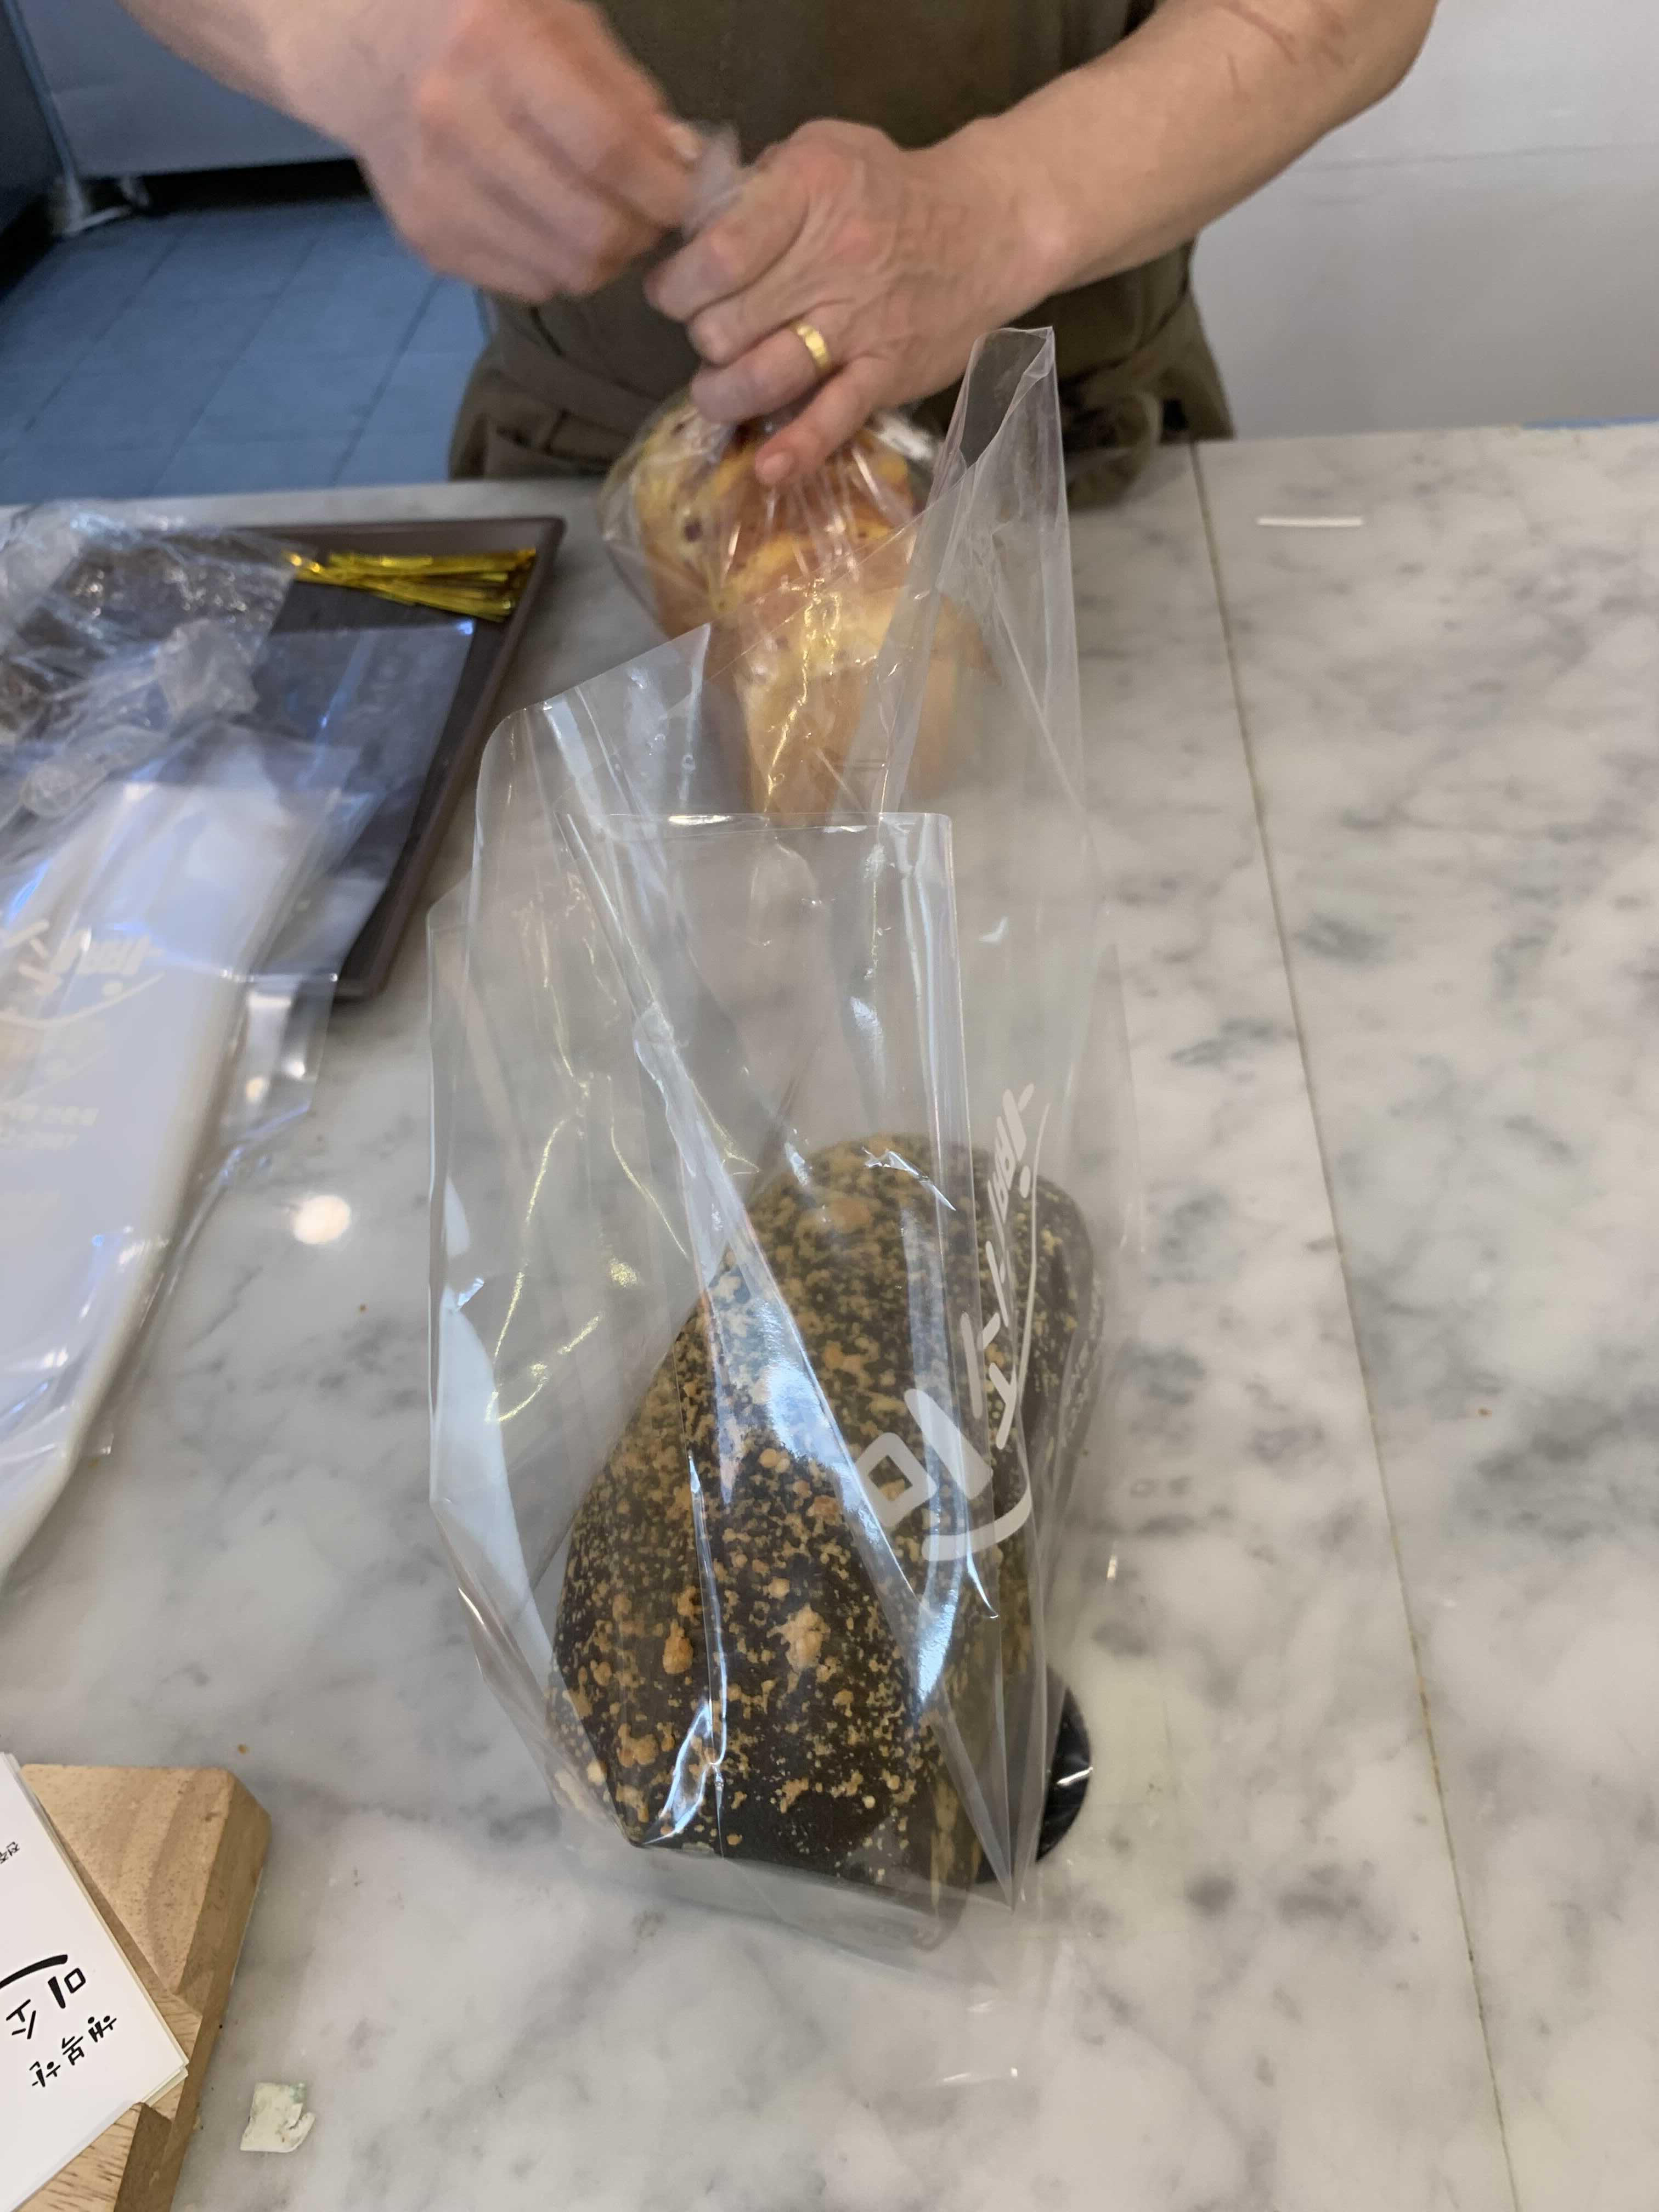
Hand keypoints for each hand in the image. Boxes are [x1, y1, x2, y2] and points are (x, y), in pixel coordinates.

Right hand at [301, 0, 696, 297]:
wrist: (359, 46)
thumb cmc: (474, 17)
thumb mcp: (551, 11)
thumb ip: (621, 87)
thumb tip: (680, 163)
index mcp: (493, 43)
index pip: (605, 149)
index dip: (662, 187)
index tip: (685, 196)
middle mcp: (455, 121)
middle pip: (590, 228)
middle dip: (641, 233)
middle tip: (650, 214)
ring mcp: (436, 189)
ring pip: (564, 271)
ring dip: (605, 257)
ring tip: (607, 218)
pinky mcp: (426, 238)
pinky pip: (527, 284)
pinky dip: (559, 265)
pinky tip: (553, 224)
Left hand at [646, 120, 1058, 481]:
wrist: (988, 228)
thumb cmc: (891, 188)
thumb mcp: (821, 150)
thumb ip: (755, 186)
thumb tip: (691, 228)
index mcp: (807, 191)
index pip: (714, 255)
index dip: (676, 285)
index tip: (673, 291)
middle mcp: (831, 258)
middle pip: (725, 324)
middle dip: (701, 336)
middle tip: (711, 331)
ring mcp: (860, 323)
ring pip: (761, 375)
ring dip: (723, 394)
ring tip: (719, 388)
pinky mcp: (886, 373)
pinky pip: (833, 419)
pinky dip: (797, 448)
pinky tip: (768, 468)